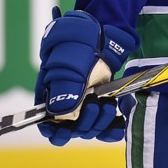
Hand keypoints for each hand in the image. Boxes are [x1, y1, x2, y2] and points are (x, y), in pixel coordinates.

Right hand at [34, 7, 135, 145]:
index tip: (64, 132)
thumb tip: (61, 112)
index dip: (54, 133)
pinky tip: (119, 127)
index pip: (47, 124)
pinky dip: (112, 129)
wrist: (103, 34)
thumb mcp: (70, 61)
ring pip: (90, 128)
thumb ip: (64, 86)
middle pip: (72, 129)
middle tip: (94, 105)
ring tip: (108, 106)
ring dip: (99, 123)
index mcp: (50, 95)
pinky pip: (106, 124)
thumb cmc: (80, 43)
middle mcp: (67, 103)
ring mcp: (85, 104)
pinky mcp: (102, 103)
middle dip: (83, 123)